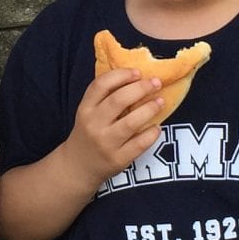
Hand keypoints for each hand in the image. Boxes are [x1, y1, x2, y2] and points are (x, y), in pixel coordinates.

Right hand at [62, 68, 163, 182]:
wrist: (78, 167)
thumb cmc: (89, 133)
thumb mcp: (88, 113)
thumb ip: (104, 98)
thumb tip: (136, 78)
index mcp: (85, 109)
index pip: (100, 85)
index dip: (121, 75)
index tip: (137, 72)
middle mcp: (94, 124)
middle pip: (118, 100)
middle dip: (141, 88)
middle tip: (156, 83)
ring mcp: (106, 143)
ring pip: (131, 122)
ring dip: (149, 109)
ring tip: (160, 102)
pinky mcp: (118, 159)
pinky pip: (139, 144)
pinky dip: (152, 133)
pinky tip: (157, 127)